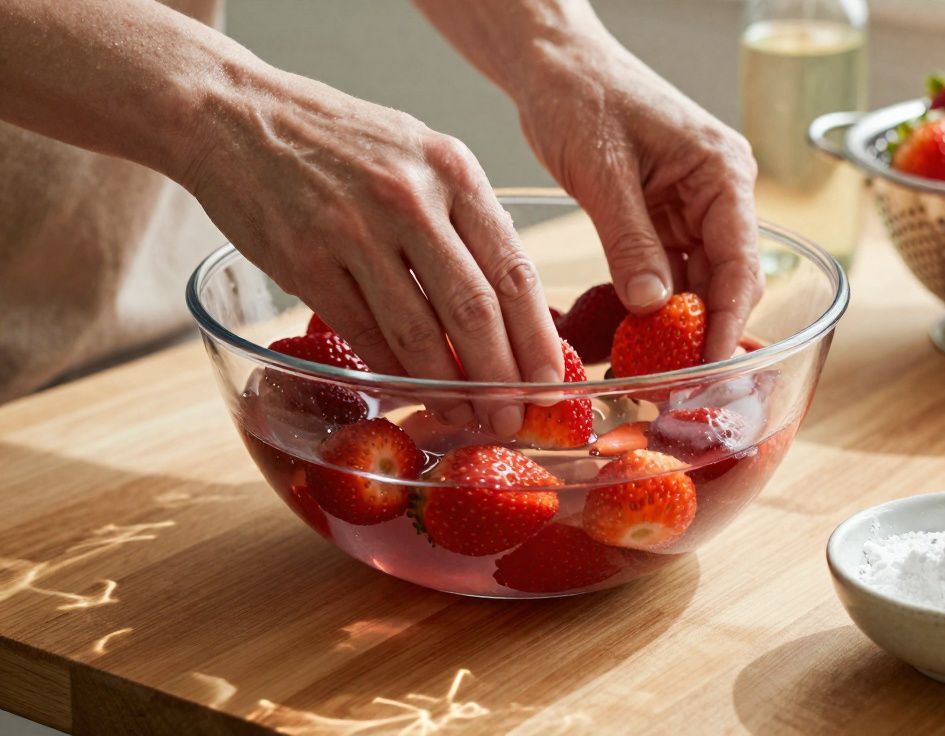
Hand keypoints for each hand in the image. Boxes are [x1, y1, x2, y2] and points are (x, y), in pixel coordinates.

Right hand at [179, 68, 561, 434]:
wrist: (235, 114)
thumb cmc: (339, 139)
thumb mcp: (420, 152)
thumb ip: (463, 215)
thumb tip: (509, 297)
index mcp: (453, 170)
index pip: (514, 269)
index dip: (538, 338)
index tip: (552, 382)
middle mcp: (410, 199)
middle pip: (475, 309)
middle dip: (502, 377)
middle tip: (513, 418)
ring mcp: (355, 231)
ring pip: (419, 331)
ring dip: (449, 387)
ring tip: (468, 416)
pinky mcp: (305, 261)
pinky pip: (363, 333)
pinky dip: (392, 370)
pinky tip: (412, 390)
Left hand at [512, 36, 762, 360]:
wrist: (553, 63)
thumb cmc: (581, 95)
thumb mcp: (603, 171)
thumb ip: (630, 240)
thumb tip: (652, 306)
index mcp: (723, 172)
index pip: (741, 262)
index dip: (727, 320)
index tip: (708, 368)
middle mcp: (719, 193)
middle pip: (727, 279)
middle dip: (704, 331)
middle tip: (678, 385)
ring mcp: (693, 206)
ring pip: (697, 281)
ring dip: (677, 324)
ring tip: (653, 370)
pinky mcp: (663, 217)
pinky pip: (668, 271)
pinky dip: (652, 303)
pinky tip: (634, 336)